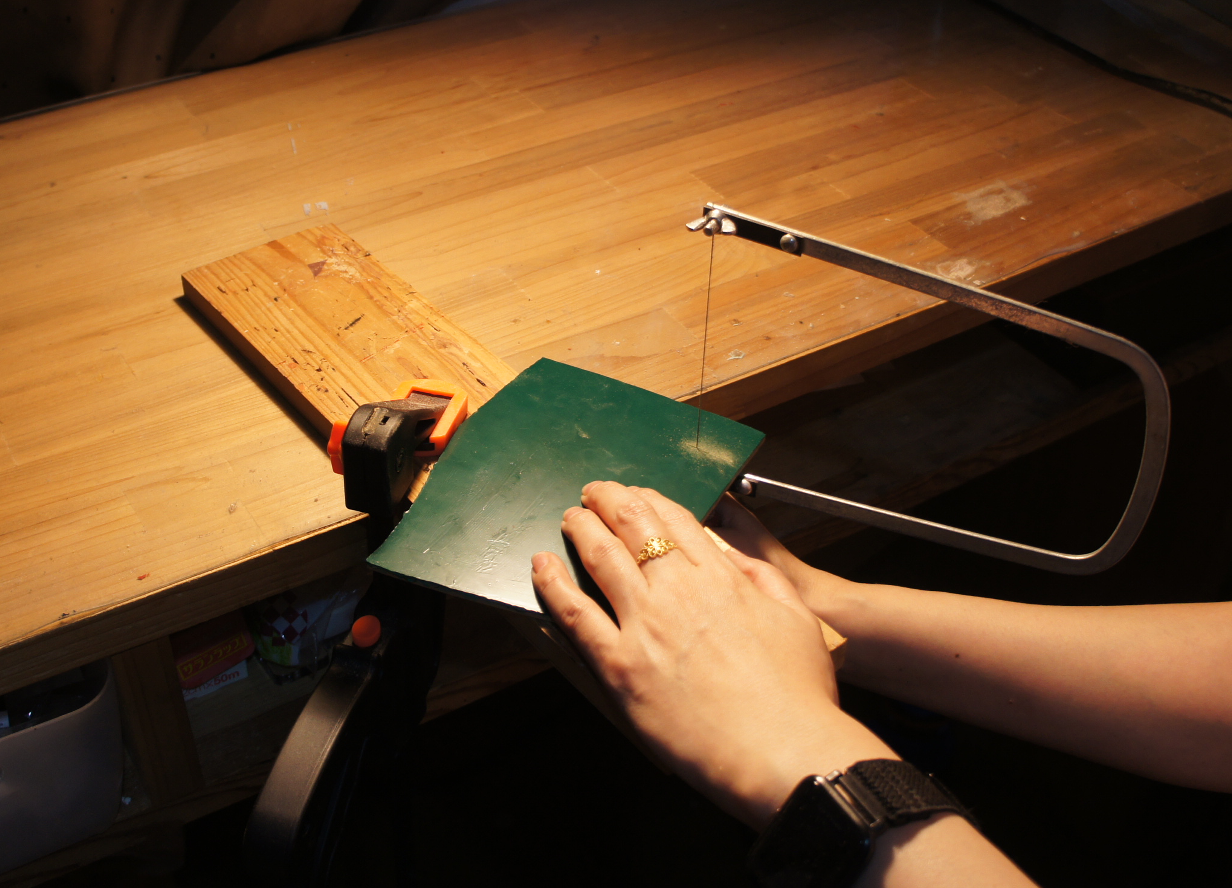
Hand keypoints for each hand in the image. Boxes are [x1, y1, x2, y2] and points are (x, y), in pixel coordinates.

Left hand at [531, 481, 894, 827]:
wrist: (780, 750)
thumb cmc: (796, 696)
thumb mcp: (796, 619)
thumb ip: (763, 581)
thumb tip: (735, 560)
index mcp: (721, 578)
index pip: (675, 521)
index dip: (649, 500)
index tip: (636, 494)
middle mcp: (678, 592)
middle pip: (633, 527)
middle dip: (609, 501)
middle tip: (594, 492)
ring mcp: (645, 625)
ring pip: (600, 559)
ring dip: (580, 529)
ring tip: (569, 517)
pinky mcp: (619, 665)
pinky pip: (576, 616)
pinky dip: (553, 585)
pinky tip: (541, 565)